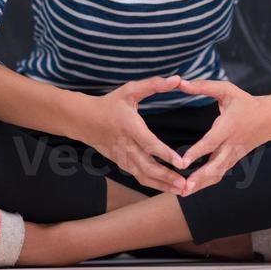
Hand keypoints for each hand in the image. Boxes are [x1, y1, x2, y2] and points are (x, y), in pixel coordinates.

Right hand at [79, 75, 187, 194]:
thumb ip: (154, 84)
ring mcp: (123, 158)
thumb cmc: (110, 103)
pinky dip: (154, 184)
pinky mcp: (122, 164)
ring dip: (163, 185)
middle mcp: (126, 146)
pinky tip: (169, 187)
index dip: (165, 154)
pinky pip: (139, 177)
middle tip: (186, 184)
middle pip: (148, 167)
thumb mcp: (130, 90)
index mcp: (130, 127)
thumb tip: (178, 79)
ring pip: (144, 176)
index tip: (181, 162)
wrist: (84, 120)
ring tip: (182, 190)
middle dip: (167, 177)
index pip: (149, 144)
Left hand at [176, 78, 270, 195]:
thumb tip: (181, 82)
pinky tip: (192, 188)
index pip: (211, 142)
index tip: (183, 162)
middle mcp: (231, 144)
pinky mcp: (233, 160)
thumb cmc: (246, 103)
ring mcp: (234, 155)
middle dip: (200, 178)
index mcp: (228, 127)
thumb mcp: (227, 90)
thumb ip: (203, 86)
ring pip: (217, 173)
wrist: (270, 119)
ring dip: (201, 184)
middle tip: (184, 188)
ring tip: (183, 192)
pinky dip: (207, 182)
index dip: (197, 152)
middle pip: (215, 166)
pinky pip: (220, 174)